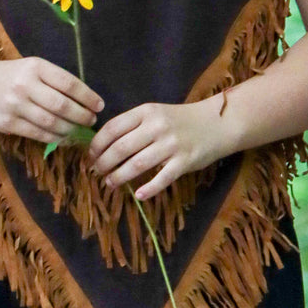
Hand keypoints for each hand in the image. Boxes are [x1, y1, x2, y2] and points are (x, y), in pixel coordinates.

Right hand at [0, 56, 102, 143]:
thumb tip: (86, 101)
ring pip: (52, 123)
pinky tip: (65, 138)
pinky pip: (38, 134)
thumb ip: (54, 80)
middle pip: (62, 106)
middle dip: (82, 116)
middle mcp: (24, 85)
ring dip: (71, 130)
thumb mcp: (31, 68)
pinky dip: (55, 138)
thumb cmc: (10, 75)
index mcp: (34, 66)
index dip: (88, 97)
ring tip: (80, 131)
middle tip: (92, 121)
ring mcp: (14, 105)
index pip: (68, 83)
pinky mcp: (7, 123)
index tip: (99, 106)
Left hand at [87, 97, 227, 199]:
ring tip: (110, 183)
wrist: (217, 123)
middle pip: (121, 148)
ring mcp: (171, 145)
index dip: (97, 144)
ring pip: (137, 164)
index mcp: (145, 112)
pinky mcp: (185, 162)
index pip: (113, 128)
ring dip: (119, 176)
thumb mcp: (154, 113)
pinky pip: (162, 178)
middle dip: (104, 162)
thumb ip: (132, 125)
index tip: (90, 155)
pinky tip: (138, 195)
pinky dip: (149, 189)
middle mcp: (156, 127)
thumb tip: (103, 144)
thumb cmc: (179, 120)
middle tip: (97, 172)